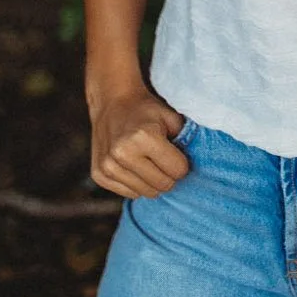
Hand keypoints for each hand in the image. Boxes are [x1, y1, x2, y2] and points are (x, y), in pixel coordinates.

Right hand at [88, 82, 190, 199]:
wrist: (112, 102)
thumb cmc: (147, 111)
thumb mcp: (171, 117)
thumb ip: (186, 140)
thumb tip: (198, 166)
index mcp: (143, 136)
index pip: (178, 171)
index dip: (181, 163)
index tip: (175, 152)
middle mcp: (122, 153)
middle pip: (163, 186)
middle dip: (169, 175)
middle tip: (164, 158)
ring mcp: (107, 166)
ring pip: (146, 193)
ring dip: (152, 180)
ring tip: (147, 160)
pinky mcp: (99, 175)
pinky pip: (129, 193)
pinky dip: (136, 183)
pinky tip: (133, 164)